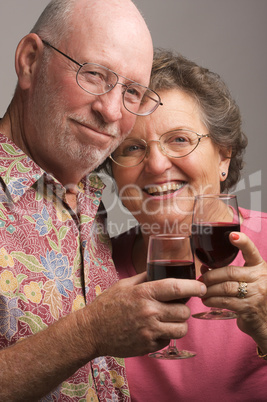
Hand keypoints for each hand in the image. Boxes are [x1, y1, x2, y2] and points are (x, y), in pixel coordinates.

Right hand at [82, 273, 206, 356]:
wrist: (92, 331)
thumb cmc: (107, 305)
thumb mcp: (124, 284)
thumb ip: (144, 277)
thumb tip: (160, 269)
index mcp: (144, 293)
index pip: (176, 288)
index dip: (193, 287)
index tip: (201, 287)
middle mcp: (149, 312)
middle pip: (183, 311)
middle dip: (185, 308)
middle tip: (178, 306)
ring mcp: (149, 331)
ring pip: (181, 328)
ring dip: (179, 323)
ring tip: (171, 319)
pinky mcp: (148, 346)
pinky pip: (168, 340)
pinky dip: (167, 335)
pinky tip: (156, 329)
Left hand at [200, 232, 266, 351]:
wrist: (266, 324)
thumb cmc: (254, 299)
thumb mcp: (247, 281)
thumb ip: (229, 273)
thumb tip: (204, 268)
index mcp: (260, 267)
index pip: (251, 251)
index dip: (243, 242)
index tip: (232, 235)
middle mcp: (261, 278)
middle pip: (230, 272)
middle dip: (211, 276)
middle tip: (200, 280)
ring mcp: (257, 294)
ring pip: (226, 287)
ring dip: (209, 289)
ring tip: (201, 291)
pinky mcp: (249, 308)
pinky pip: (225, 302)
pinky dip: (212, 300)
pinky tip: (206, 300)